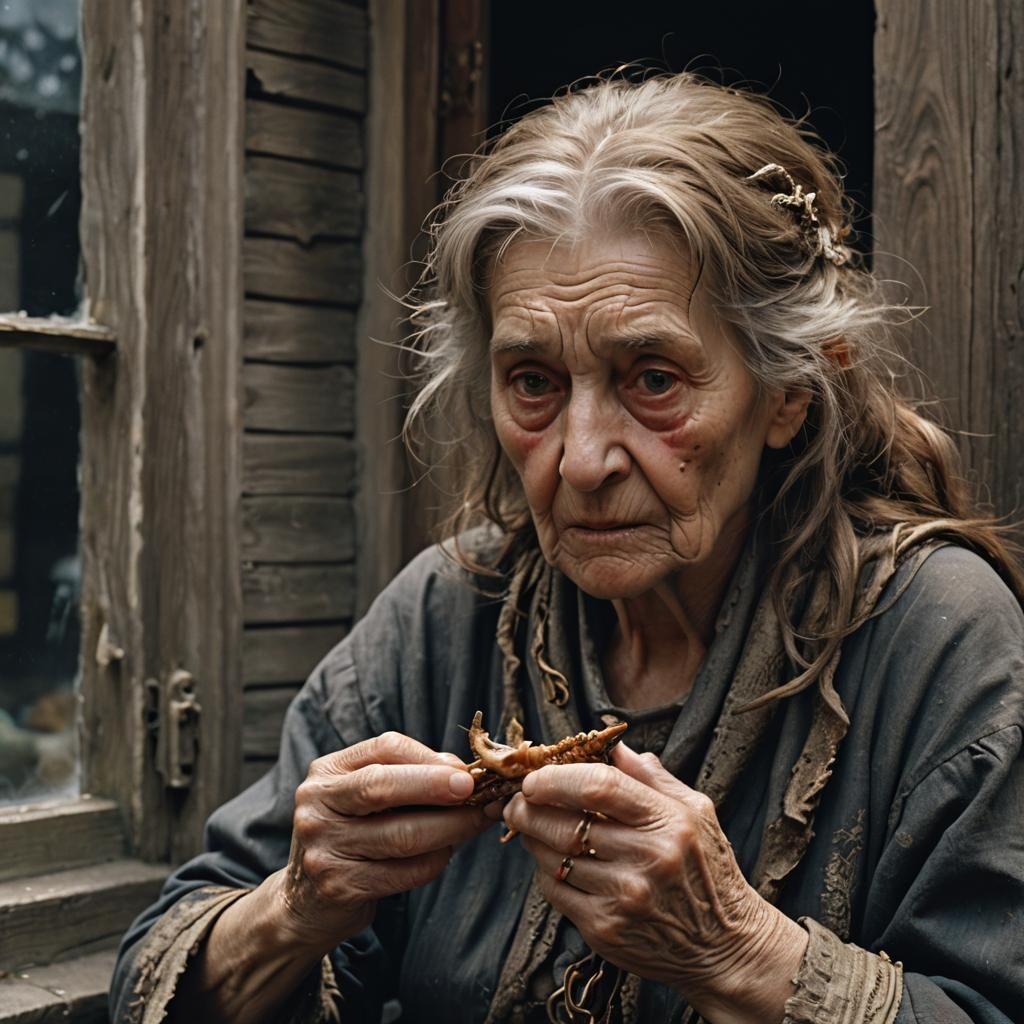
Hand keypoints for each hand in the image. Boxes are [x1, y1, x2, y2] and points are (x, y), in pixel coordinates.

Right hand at [273, 731, 491, 955]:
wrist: (307, 901)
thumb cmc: (351, 836)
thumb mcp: (364, 797)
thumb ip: (405, 776)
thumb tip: (457, 768)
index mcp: (327, 772)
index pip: (383, 748)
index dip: (427, 756)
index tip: (464, 769)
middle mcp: (318, 805)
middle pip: (383, 787)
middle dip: (436, 786)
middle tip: (474, 790)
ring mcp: (324, 847)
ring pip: (401, 834)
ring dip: (449, 828)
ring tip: (474, 822)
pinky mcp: (339, 886)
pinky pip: (403, 872)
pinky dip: (434, 862)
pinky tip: (444, 855)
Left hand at [503, 743, 805, 1023]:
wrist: (725, 946)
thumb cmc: (707, 869)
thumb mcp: (695, 811)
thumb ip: (651, 777)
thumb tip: (613, 745)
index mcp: (669, 822)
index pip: (600, 786)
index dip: (558, 778)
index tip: (535, 777)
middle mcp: (648, 859)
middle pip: (567, 823)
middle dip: (529, 808)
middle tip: (516, 801)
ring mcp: (625, 898)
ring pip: (554, 857)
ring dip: (532, 838)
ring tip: (528, 826)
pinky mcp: (607, 929)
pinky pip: (556, 891)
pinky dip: (545, 872)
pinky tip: (550, 861)